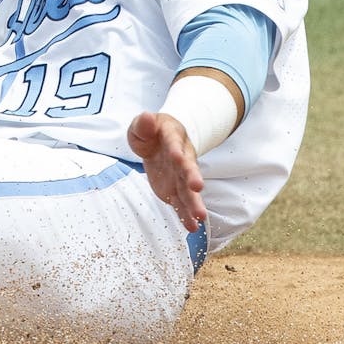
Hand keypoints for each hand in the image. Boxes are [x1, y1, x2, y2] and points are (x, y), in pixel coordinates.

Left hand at [127, 111, 207, 232]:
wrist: (158, 142)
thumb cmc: (149, 133)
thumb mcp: (142, 126)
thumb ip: (143, 124)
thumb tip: (146, 117)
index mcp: (172, 140)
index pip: (174, 144)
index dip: (176, 150)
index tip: (178, 157)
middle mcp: (181, 160)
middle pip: (188, 169)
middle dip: (193, 178)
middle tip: (198, 187)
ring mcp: (179, 177)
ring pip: (188, 191)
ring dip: (194, 203)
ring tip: (201, 217)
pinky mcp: (174, 190)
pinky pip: (180, 203)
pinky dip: (185, 215)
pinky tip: (192, 227)